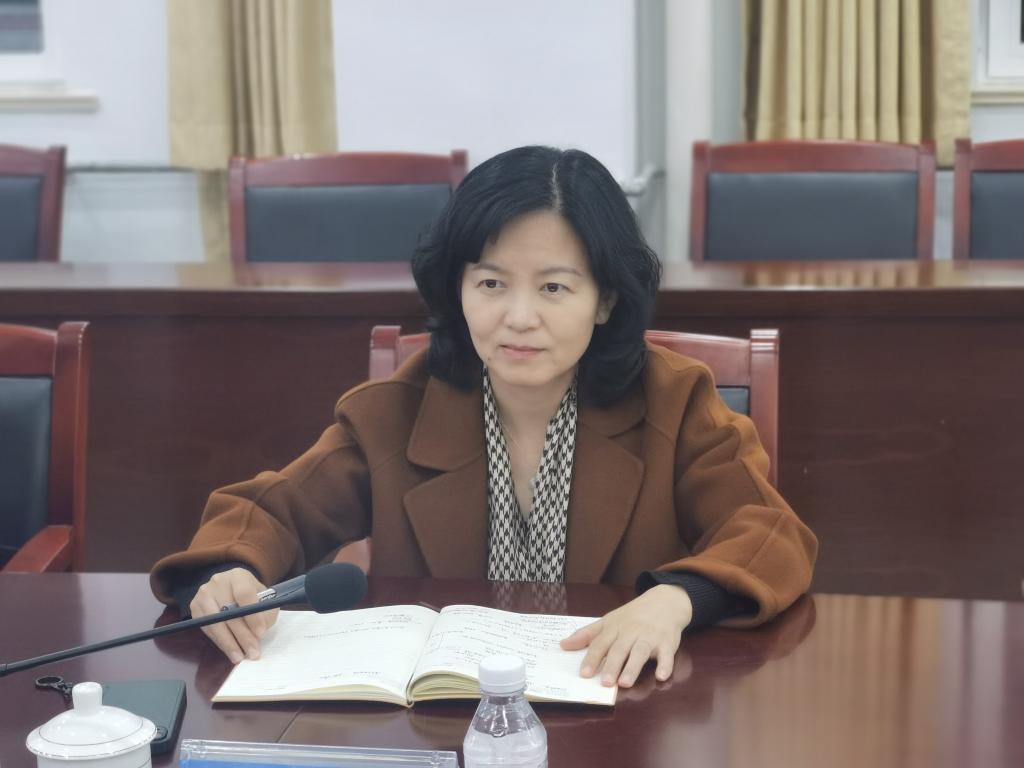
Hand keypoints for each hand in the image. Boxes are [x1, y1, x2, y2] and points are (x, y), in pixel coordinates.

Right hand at [189, 568, 278, 663]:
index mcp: (238, 575)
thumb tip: (257, 634)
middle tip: (253, 653)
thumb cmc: (252, 596)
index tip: (261, 633)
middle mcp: (218, 581)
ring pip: (215, 622)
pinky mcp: (194, 607)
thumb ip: (264, 614)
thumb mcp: (265, 600)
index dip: (253, 615)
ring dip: (229, 643)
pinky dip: (219, 642)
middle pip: (229, 611)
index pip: (244, 594)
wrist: (231, 589)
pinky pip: (207, 628)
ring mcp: (203, 594)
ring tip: (240, 657)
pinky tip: (230, 651)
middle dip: (242, 636)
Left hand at [560, 584, 692, 687]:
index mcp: (614, 628)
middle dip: (612, 665)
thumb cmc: (633, 616)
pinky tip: (661, 676)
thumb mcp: (608, 621)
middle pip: (620, 649)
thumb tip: (563, 645)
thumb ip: (587, 635)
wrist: (664, 601)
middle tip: (605, 683)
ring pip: (640, 652)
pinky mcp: (667, 643)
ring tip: (625, 682)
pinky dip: (665, 665)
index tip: (584, 674)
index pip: (600, 644)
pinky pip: (667, 654)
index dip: (592, 658)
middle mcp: (631, 632)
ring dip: (633, 667)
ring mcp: (649, 637)